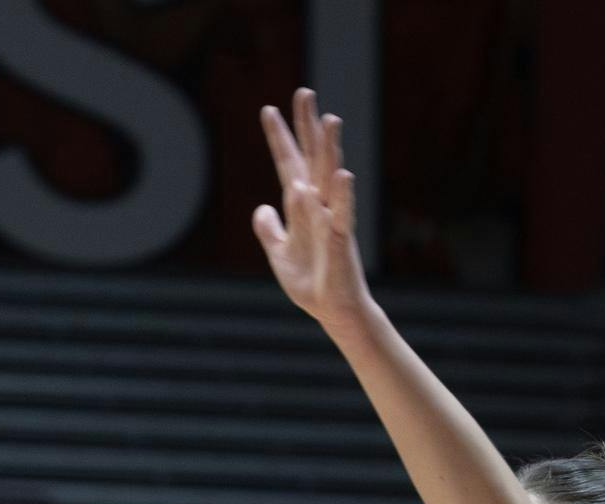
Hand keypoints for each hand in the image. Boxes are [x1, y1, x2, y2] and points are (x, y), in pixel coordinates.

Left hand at [252, 89, 373, 337]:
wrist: (333, 311)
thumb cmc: (311, 284)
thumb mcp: (279, 255)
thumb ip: (269, 230)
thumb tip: (261, 208)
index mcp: (300, 208)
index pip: (288, 164)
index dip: (279, 138)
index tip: (268, 109)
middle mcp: (318, 206)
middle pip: (311, 158)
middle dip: (306, 127)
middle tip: (303, 92)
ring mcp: (331, 220)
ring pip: (330, 177)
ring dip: (330, 149)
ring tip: (329, 119)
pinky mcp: (341, 240)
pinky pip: (342, 214)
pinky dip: (341, 195)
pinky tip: (342, 174)